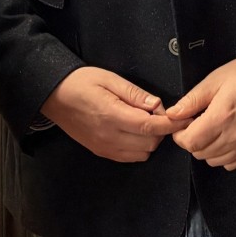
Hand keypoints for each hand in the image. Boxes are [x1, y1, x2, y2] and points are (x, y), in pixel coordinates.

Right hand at [41, 67, 174, 161]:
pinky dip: (139, 147)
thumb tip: (158, 105)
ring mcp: (104, 147)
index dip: (170, 124)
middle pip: (150, 142)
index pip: (150, 126)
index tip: (183, 119)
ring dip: (150, 139)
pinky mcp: (101, 152)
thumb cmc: (80, 82)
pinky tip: (135, 131)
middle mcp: (109, 136)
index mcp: (112, 116)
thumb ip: (135, 94)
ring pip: (142, 153)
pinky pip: (130, 157)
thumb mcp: (109, 79)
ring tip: (144, 121)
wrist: (53, 96)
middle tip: (158, 113)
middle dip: (161, 130)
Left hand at [165, 50, 235, 170]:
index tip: (183, 122)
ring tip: (212, 128)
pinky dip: (222, 154)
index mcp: (222, 117)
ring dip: (206, 148)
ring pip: (213, 160)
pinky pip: (230, 164)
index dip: (180, 134)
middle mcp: (235, 136)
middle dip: (192, 139)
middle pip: (199, 153)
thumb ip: (191, 100)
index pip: (190, 142)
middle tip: (197, 121)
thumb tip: (172, 114)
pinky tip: (225, 136)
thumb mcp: (215, 80)